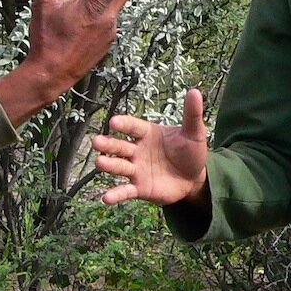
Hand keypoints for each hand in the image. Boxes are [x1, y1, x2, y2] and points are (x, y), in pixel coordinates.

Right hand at [0, 0, 148, 124]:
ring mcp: (110, 31)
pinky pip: (109, 17)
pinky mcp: (108, 41)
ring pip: (113, 2)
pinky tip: (78, 13)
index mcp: (96, 4)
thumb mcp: (44, 2)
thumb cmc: (47, 38)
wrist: (51, 74)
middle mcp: (109, 17)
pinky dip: (99, 8)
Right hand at [93, 87, 209, 205]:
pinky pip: (125, 191)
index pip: (133, 127)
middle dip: (108, 144)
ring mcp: (137, 170)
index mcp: (147, 134)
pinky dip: (115, 195)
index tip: (114, 121)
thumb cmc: (190, 151)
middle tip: (96, 142)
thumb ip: (192, 114)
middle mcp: (137, 150)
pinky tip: (106, 198)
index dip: (124, 124)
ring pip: (119, 166)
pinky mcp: (139, 188)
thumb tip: (195, 91)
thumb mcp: (194, 133)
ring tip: (99, 163)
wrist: (194, 178)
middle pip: (119, 146)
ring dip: (108, 165)